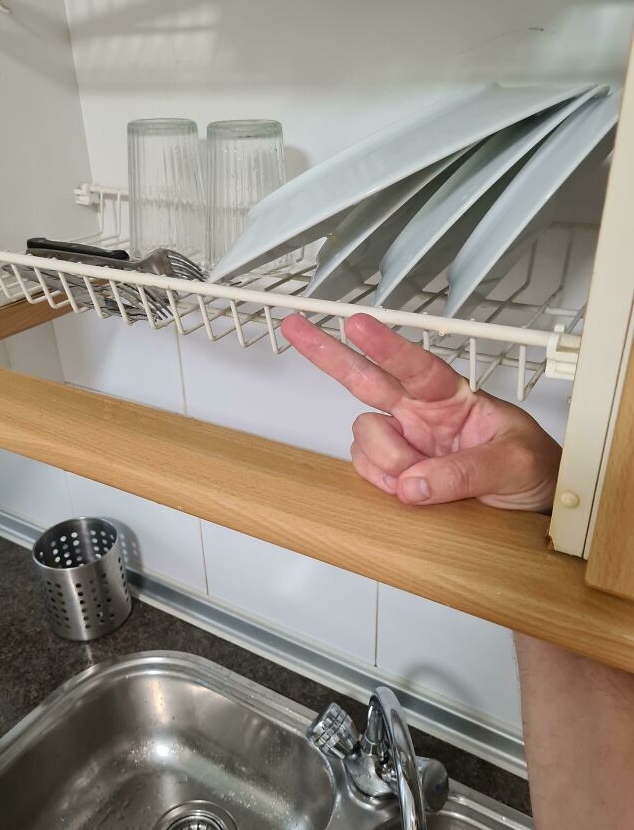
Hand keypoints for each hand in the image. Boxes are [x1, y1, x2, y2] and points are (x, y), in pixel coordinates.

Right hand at [281, 313, 560, 511]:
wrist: (532, 505)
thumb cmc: (532, 468)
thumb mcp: (514, 464)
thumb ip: (466, 472)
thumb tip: (415, 483)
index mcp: (453, 396)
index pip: (415, 364)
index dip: (385, 345)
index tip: (357, 324)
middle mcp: (420, 412)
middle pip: (365, 378)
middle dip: (329, 353)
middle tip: (296, 328)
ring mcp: (403, 441)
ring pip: (365, 437)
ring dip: (388, 462)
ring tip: (423, 480)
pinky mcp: (393, 470)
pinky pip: (364, 469)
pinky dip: (380, 481)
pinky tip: (404, 487)